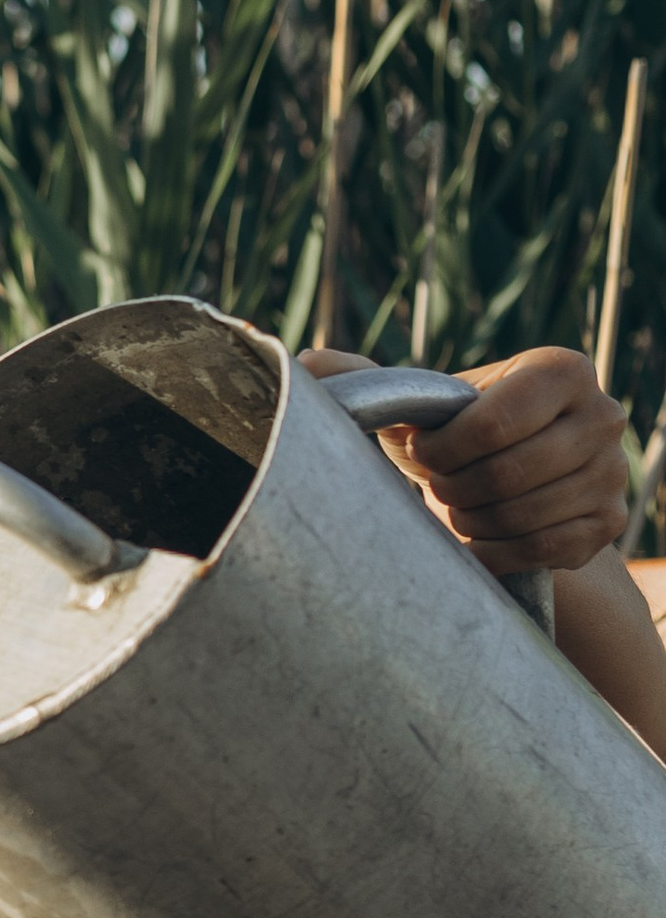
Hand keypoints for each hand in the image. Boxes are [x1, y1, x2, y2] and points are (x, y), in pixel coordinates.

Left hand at [301, 342, 628, 575]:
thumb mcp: (415, 404)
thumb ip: (362, 378)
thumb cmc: (450, 437)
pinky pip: (541, 549)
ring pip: (523, 516)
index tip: (420, 451)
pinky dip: (494, 551)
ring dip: (471, 520)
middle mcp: (602, 414)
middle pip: (506, 474)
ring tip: (456, 507)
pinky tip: (475, 539)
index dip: (439, 450)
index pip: (490, 425)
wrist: (504, 487)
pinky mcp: (607, 525)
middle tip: (436, 485)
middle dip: (452, 488)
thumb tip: (306, 365)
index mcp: (561, 368)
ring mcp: (612, 473)